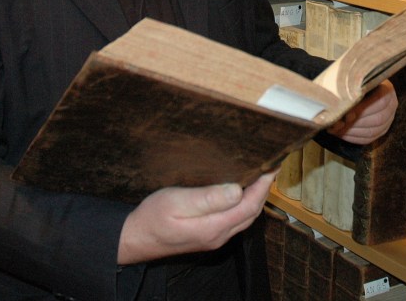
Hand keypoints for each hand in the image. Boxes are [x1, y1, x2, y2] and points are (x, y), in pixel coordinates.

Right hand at [116, 171, 275, 264]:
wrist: (135, 238)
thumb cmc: (152, 218)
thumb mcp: (176, 202)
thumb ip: (207, 198)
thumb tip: (237, 190)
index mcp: (213, 228)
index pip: (249, 206)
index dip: (262, 186)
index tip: (270, 166)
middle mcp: (218, 236)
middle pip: (251, 213)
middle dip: (263, 191)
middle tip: (269, 167)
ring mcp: (214, 238)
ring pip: (244, 218)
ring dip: (255, 198)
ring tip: (259, 176)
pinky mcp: (208, 236)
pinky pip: (235, 220)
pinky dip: (244, 205)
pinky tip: (241, 191)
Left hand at [328, 80, 397, 144]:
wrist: (360, 86)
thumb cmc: (356, 80)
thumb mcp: (355, 77)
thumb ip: (351, 85)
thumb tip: (339, 99)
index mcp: (387, 89)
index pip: (380, 101)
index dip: (363, 108)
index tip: (347, 112)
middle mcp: (392, 105)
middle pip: (377, 119)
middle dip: (355, 123)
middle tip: (337, 123)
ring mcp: (388, 120)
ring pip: (372, 131)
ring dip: (352, 132)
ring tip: (336, 129)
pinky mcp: (381, 130)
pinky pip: (369, 138)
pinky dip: (354, 138)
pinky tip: (341, 134)